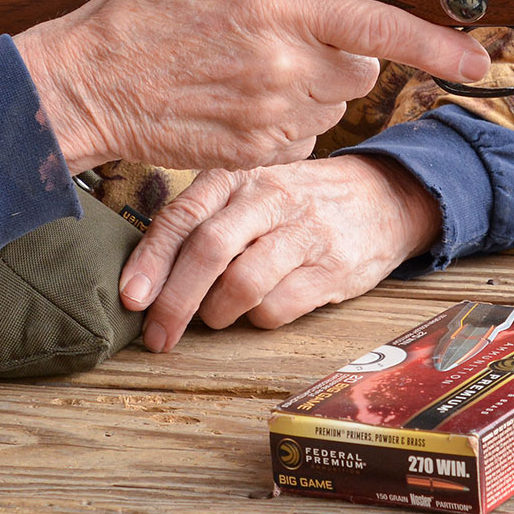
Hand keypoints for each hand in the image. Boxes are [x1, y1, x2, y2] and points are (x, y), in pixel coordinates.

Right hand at [14, 0, 489, 174]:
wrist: (87, 86)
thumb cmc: (141, 10)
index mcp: (281, 14)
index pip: (378, 29)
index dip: (436, 44)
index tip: (478, 58)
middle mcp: (286, 71)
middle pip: (361, 67)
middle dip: (345, 50)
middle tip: (291, 33)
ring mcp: (273, 119)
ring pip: (335, 102)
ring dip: (314, 83)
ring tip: (253, 65)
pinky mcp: (257, 154)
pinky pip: (303, 134)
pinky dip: (288, 116)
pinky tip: (240, 97)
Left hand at [119, 155, 440, 350]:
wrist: (382, 197)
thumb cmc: (298, 202)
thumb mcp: (251, 191)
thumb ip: (204, 219)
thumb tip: (145, 277)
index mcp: (239, 177)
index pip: (182, 216)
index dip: (150, 261)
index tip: (131, 299)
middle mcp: (270, 197)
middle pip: (208, 250)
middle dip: (175, 302)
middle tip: (159, 336)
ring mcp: (305, 231)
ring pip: (242, 283)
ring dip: (217, 313)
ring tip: (216, 317)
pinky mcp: (333, 266)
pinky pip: (279, 306)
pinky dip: (258, 319)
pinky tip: (260, 309)